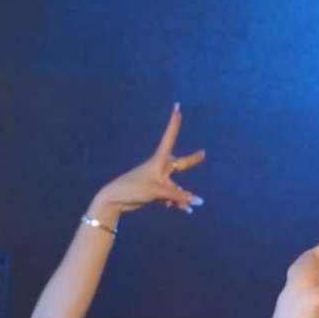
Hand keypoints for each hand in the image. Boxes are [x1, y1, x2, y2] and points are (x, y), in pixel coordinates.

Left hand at [89, 106, 206, 224]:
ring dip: (182, 196)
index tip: (177, 107)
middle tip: (203, 153)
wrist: (114, 200)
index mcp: (158, 161)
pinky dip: (176, 202)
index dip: (174, 123)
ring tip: (188, 208)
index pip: (169, 137)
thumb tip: (196, 201)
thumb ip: (178, 196)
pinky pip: (170, 196)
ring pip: (176, 187)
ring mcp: (157, 180)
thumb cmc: (134, 189)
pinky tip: (183, 210)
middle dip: (191, 160)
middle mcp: (159, 169)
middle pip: (179, 164)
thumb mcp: (157, 191)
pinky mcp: (154, 192)